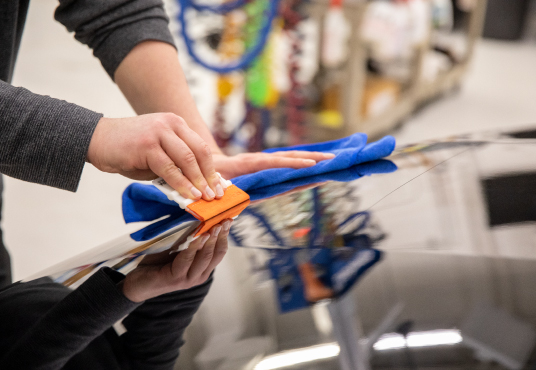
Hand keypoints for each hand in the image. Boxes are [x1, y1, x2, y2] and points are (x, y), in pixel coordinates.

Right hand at [87, 114, 223, 200]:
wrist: (97, 139)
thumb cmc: (128, 150)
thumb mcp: (157, 152)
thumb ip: (175, 163)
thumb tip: (197, 186)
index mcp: (176, 124)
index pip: (201, 147)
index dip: (212, 169)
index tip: (220, 186)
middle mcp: (170, 124)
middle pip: (199, 152)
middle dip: (209, 176)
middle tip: (216, 194)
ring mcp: (158, 132)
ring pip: (187, 159)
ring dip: (198, 181)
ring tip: (205, 197)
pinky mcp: (147, 144)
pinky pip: (169, 168)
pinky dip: (181, 183)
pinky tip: (188, 194)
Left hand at [122, 220, 231, 301]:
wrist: (138, 283)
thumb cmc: (158, 263)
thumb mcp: (179, 249)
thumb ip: (190, 239)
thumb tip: (200, 217)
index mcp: (203, 268)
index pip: (220, 251)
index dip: (226, 235)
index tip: (229, 219)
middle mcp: (199, 275)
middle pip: (216, 254)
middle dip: (221, 235)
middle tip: (225, 220)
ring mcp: (189, 278)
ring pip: (205, 257)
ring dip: (210, 240)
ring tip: (214, 226)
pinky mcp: (176, 278)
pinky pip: (187, 259)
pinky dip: (193, 247)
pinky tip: (197, 236)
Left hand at [212, 151, 334, 178]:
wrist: (207, 162)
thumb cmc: (212, 175)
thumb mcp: (216, 180)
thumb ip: (224, 188)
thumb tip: (228, 192)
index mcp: (249, 164)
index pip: (274, 163)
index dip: (292, 164)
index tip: (310, 165)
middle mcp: (260, 160)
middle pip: (288, 157)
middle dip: (310, 158)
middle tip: (332, 159)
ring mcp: (264, 161)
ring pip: (289, 157)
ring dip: (310, 158)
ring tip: (331, 159)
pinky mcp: (266, 164)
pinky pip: (286, 161)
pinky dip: (301, 162)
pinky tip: (316, 164)